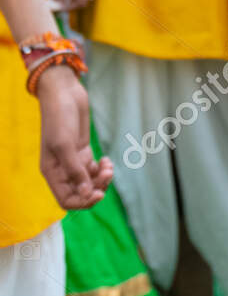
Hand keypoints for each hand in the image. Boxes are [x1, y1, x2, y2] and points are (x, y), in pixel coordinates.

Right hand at [37, 63, 112, 209]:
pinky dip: (103, 168)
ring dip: (102, 178)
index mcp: (52, 172)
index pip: (66, 200)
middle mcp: (62, 169)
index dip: (82, 202)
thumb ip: (75, 170)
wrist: (64, 94)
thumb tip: (86, 194)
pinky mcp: (83, 151)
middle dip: (97, 187)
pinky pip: (95, 169)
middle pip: (81, 193)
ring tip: (108, 166)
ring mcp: (73, 161)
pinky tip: (107, 160)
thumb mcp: (65, 145)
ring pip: (90, 182)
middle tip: (107, 173)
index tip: (98, 193)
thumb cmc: (60, 117)